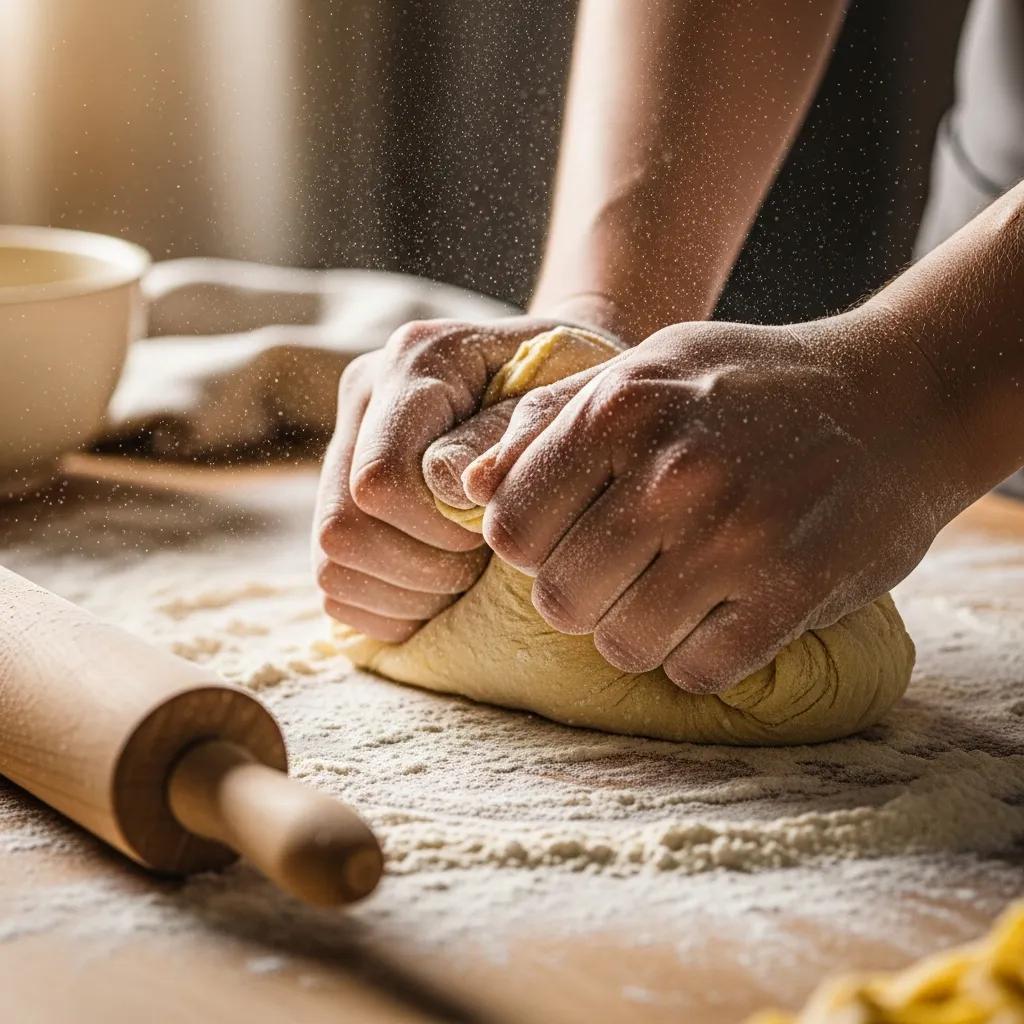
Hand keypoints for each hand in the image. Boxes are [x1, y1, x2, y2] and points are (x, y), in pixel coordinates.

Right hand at [314, 312, 617, 640]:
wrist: (564, 373)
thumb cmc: (575, 385)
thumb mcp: (561, 398)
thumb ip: (504, 435)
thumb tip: (447, 485)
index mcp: (415, 361)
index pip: (382, 478)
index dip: (438, 528)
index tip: (494, 528)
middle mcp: (365, 398)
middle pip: (342, 527)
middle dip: (422, 568)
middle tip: (481, 563)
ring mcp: (344, 446)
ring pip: (332, 562)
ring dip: (407, 594)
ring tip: (466, 576)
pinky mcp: (341, 495)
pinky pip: (336, 584)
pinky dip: (390, 607)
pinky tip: (442, 587)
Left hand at [460, 311, 969, 691]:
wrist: (902, 395)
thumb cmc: (752, 382)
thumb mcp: (646, 367)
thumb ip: (552, 420)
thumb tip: (468, 484)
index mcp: (619, 412)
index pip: (508, 528)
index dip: (529, 544)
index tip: (566, 537)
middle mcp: (669, 474)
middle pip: (558, 597)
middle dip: (579, 595)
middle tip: (620, 572)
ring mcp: (734, 538)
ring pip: (621, 645)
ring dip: (636, 631)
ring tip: (670, 592)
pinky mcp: (792, 592)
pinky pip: (698, 671)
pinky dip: (697, 656)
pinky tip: (718, 615)